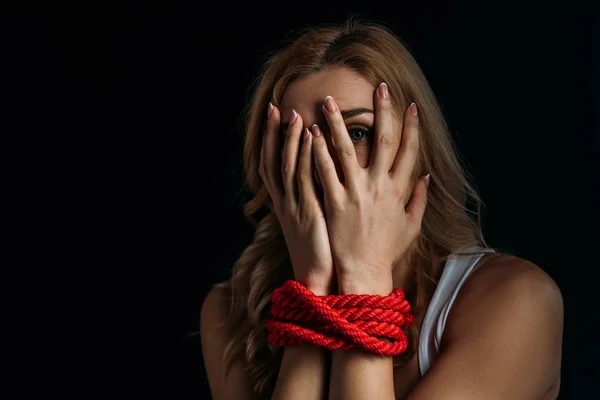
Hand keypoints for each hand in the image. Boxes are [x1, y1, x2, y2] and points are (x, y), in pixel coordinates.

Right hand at [259, 104, 334, 294]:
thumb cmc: (321, 253)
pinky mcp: (309, 212)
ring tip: (295, 114)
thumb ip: (314, 199)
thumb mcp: (312, 223)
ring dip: (291, 140)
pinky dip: (307, 157)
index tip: (277, 119)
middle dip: (274, 134)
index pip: (273, 167)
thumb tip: (324, 180)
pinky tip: (312, 138)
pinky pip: (306, 179)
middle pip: (274, 161)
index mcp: (286, 204)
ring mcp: (295, 207)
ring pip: (289, 166)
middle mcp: (286, 202)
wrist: (319, 281)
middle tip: (276, 107)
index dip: (273, 142)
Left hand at [311, 87, 429, 294]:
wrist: (364, 273)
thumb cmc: (387, 251)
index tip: (409, 106)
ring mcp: (356, 193)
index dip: (411, 127)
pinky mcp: (335, 202)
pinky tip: (311, 133)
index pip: (409, 151)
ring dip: (339, 123)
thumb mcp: (411, 226)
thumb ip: (419, 199)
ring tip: (329, 102)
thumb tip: (427, 176)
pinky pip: (325, 171)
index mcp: (399, 190)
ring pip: (348, 150)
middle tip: (378, 87)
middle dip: (383, 112)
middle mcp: (379, 187)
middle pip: (384, 141)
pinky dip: (319, 151)